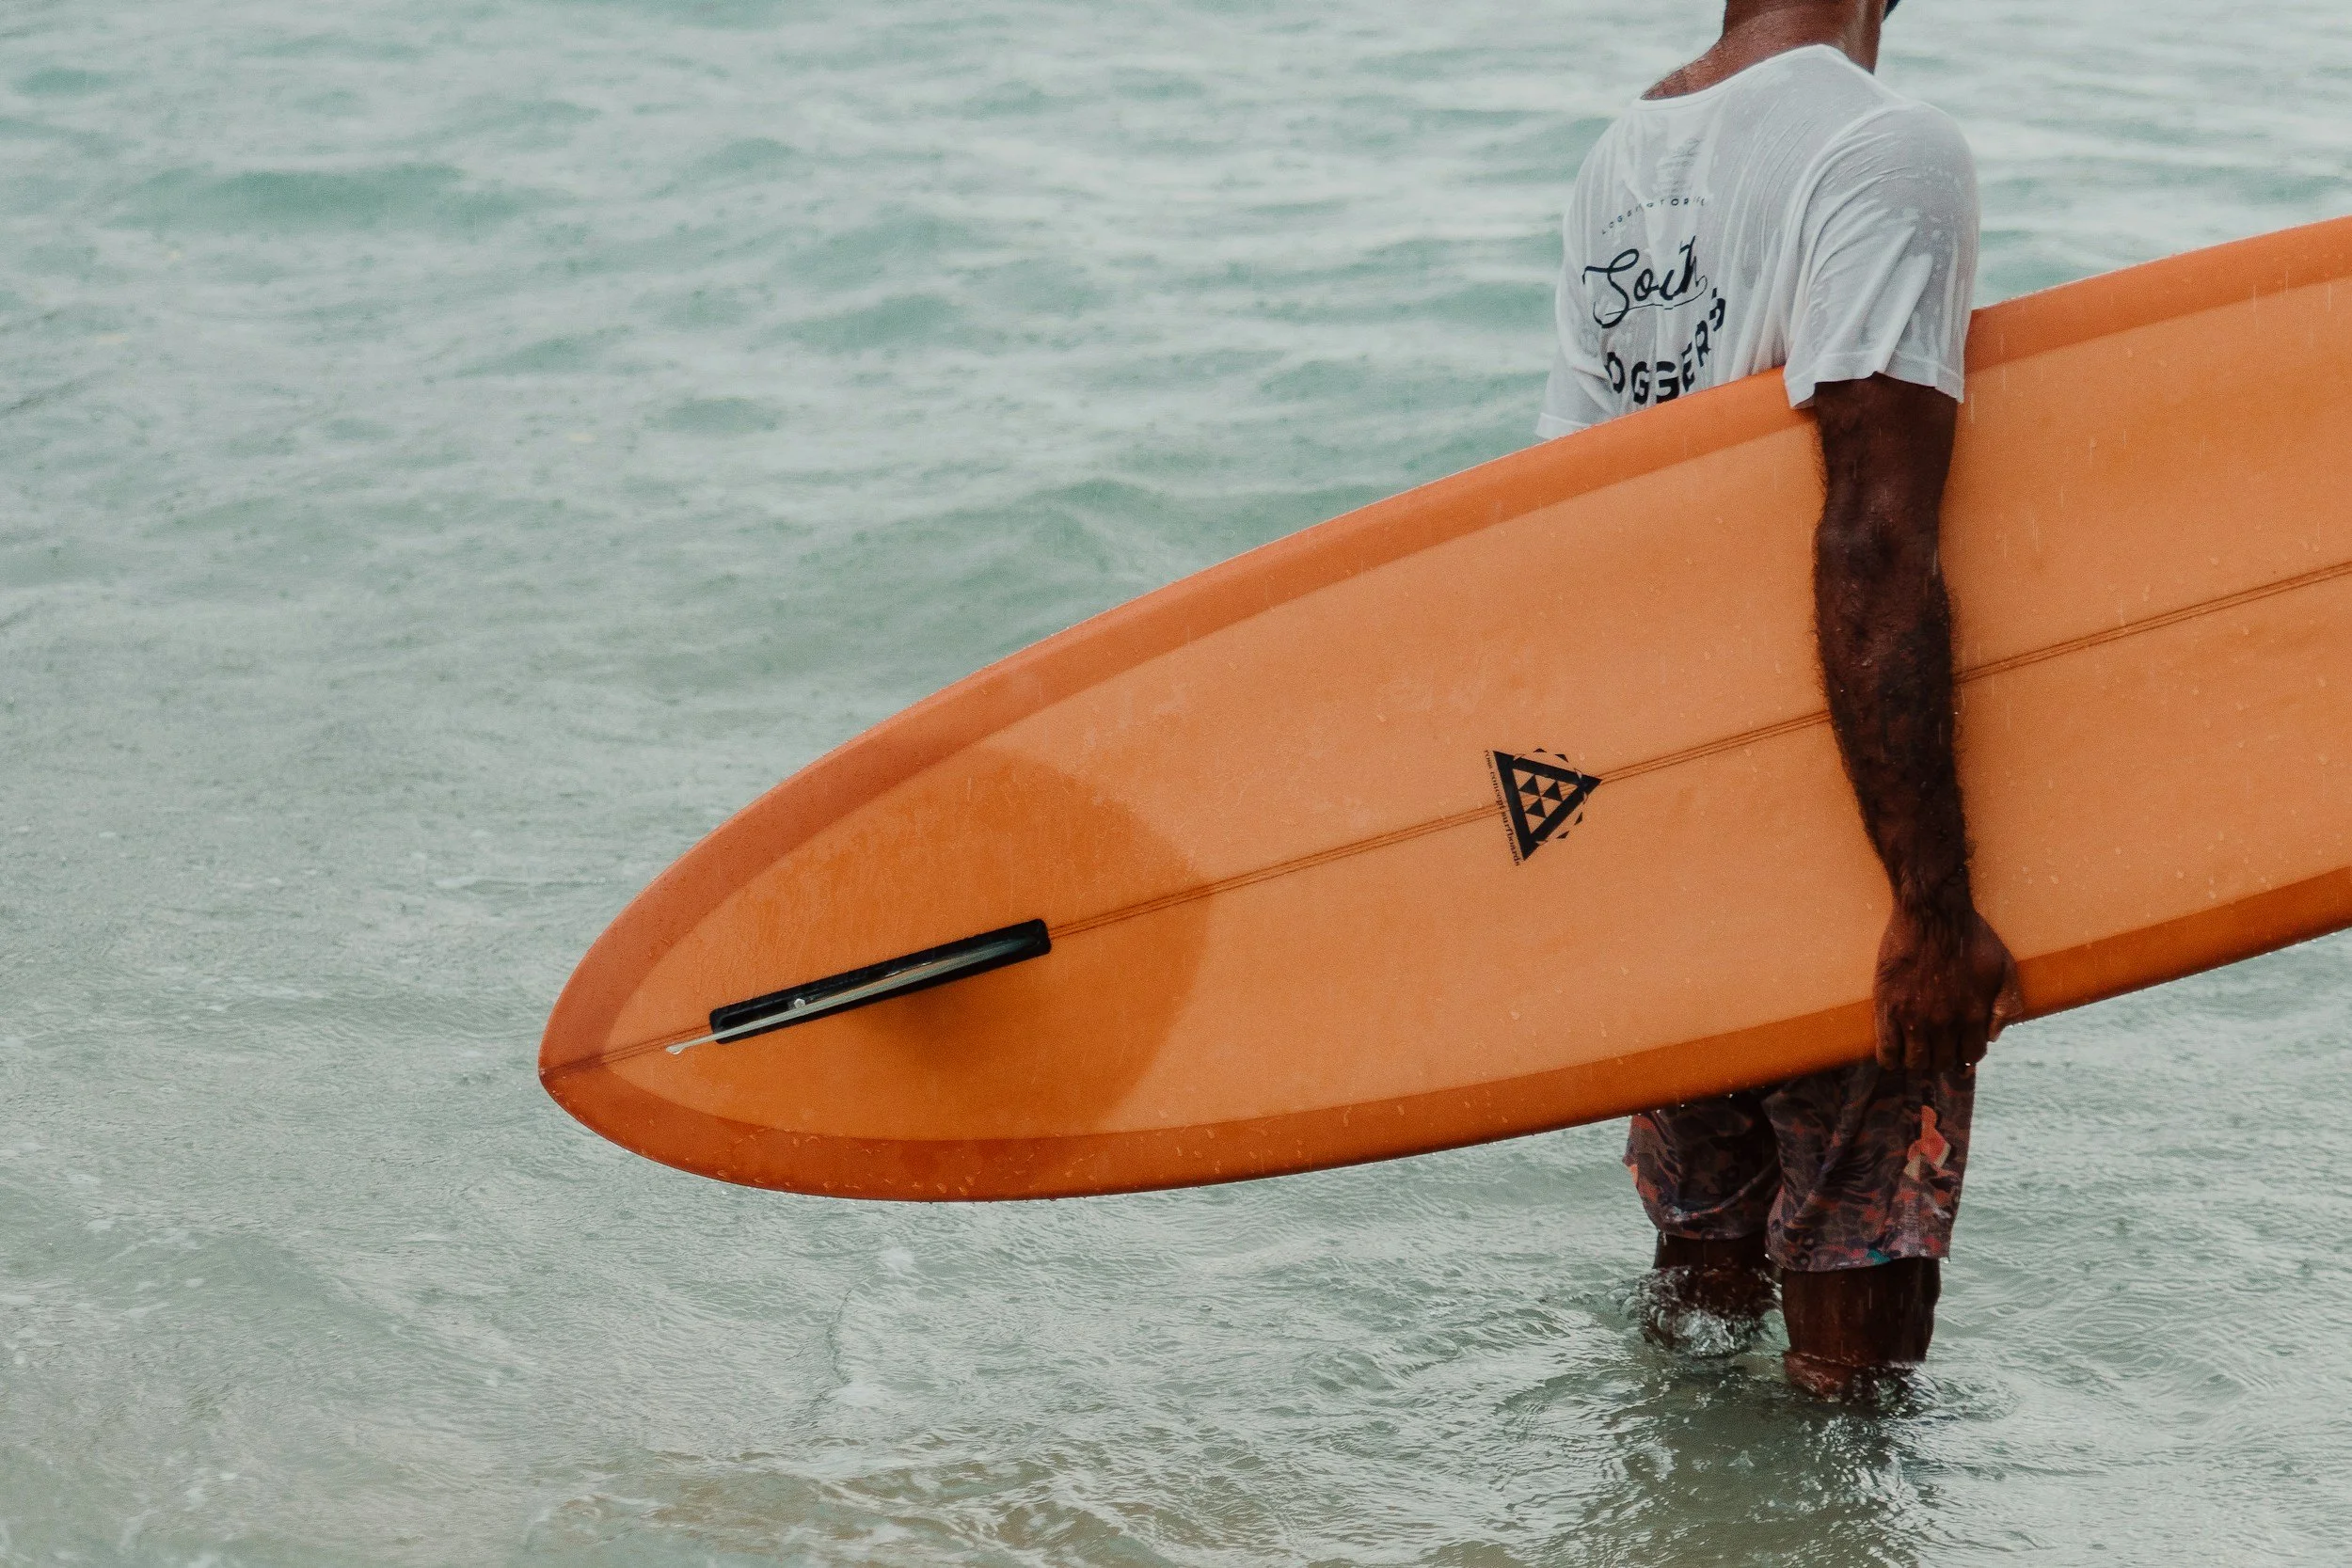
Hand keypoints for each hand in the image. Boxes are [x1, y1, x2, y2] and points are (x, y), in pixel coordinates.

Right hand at [1872, 904, 2022, 1072]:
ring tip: (1914, 1049)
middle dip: (1941, 1057)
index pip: (1971, 1055)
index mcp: (1974, 1014)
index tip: (1958, 1047)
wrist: (1931, 913)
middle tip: (1934, 1046)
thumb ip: (2007, 1004)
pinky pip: (1887, 1051)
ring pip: (1916, 1061)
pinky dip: (1890, 1059)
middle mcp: (1945, 1022)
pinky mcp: (1889, 1008)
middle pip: (1943, 1062)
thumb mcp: (2005, 966)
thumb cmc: (1970, 935)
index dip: (1965, 1053)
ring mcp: (1915, 1017)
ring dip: (1916, 1060)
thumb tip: (1994, 1035)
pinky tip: (1892, 1054)